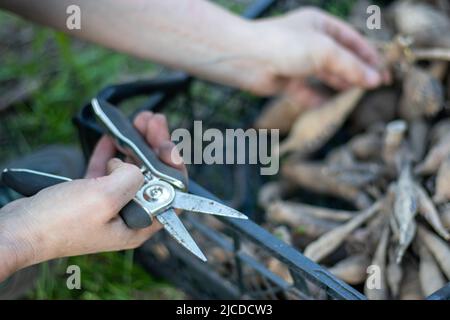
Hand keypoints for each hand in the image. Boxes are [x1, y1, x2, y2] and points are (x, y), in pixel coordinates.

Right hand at [0, 112, 183, 280]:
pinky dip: (111, 152)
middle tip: (153, 122)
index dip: (173, 168)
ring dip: (135, 143)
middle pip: (152, 177)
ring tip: (139, 119)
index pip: (170, 195)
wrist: (20, 228)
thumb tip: (135, 166)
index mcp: (139, 224)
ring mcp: (110, 204)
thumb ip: (131, 180)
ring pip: (130, 170)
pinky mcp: (90, 196)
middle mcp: (129, 215)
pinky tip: (114, 136)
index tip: (168, 145)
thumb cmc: (59, 222)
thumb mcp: (104, 199)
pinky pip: (106, 170)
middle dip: (154, 146)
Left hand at [245, 7, 388, 104]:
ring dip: (341, 86)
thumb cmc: (284, 44)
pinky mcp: (287, 81)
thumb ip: (350, 66)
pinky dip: (320, 100)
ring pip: (325, 76)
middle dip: (357, 73)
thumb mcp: (324, 50)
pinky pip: (308, 93)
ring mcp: (298, 62)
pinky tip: (332, 108)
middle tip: (375, 89)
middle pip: (340, 59)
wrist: (246, 59)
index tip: (385, 73)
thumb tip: (374, 81)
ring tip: (358, 98)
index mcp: (321, 25)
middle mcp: (310, 42)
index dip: (370, 56)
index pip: (352, 40)